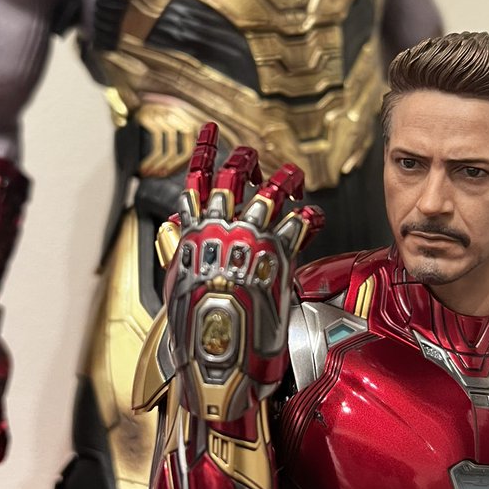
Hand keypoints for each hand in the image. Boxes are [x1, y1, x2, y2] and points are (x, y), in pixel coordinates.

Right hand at [164, 124, 323, 421]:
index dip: (205, 150)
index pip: (197, 180)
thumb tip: (175, 231)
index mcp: (195, 234)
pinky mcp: (280, 256)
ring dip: (284, 179)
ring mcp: (252, 239)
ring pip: (270, 192)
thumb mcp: (175, 285)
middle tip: (253, 153)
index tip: (211, 130)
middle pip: (234, 177)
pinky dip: (309, 217)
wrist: (219, 358)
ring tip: (292, 175)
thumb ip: (178, 252)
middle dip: (245, 159)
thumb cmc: (194, 332)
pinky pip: (300, 224)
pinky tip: (314, 216)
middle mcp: (222, 229)